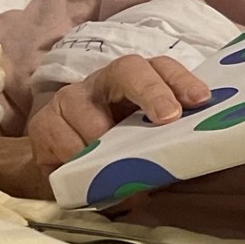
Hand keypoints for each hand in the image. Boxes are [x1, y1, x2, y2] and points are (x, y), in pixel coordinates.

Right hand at [28, 54, 209, 176]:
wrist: (66, 176)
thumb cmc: (117, 158)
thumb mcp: (149, 153)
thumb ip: (171, 152)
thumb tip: (198, 160)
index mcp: (137, 85)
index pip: (161, 67)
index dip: (181, 80)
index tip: (200, 100)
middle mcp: (104, 84)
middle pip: (127, 68)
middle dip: (150, 90)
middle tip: (167, 119)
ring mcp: (70, 100)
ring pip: (85, 105)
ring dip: (104, 136)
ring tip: (118, 162)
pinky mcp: (43, 124)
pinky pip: (60, 135)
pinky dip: (76, 155)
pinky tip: (86, 169)